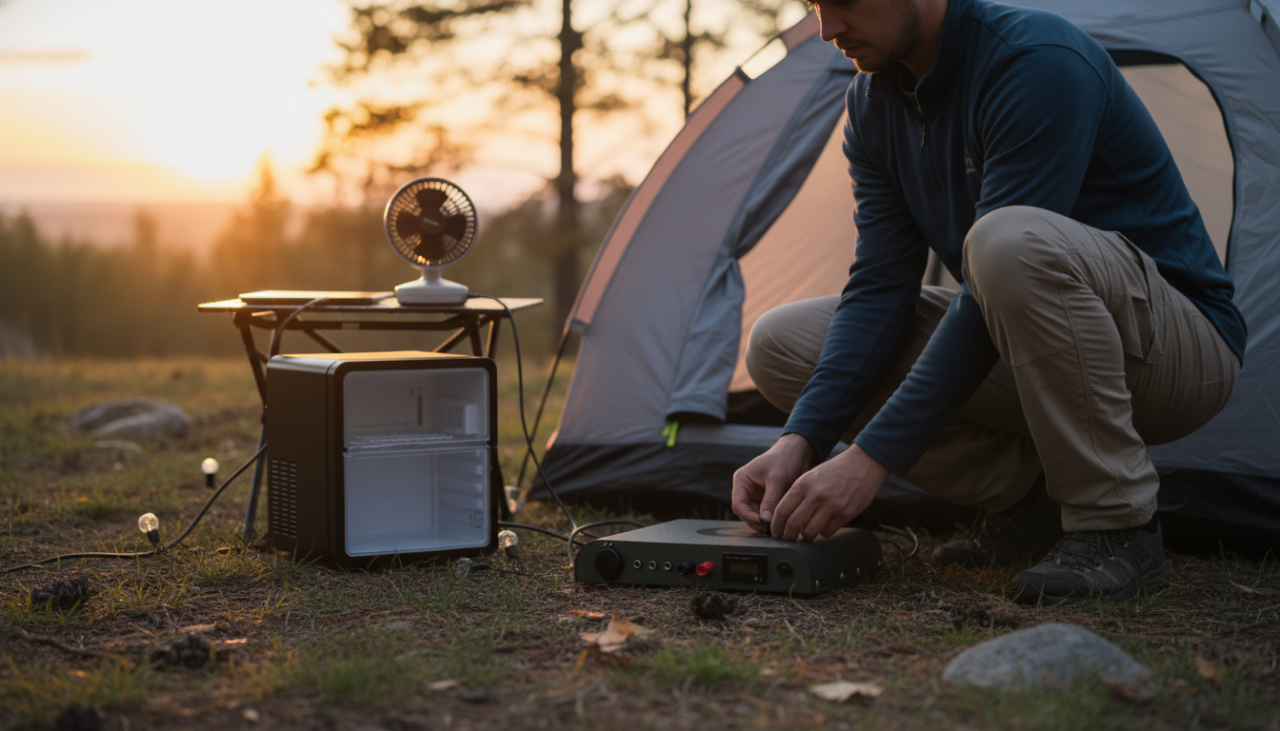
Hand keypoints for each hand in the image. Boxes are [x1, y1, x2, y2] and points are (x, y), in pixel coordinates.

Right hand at [731, 434, 815, 531]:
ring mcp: (757, 494)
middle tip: (772, 529)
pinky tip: (781, 521)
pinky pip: (767, 512)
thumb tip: (765, 521)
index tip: (763, 524)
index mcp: (742, 480)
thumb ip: (770, 501)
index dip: (748, 516)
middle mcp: (746, 488)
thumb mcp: (777, 480)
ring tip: (778, 526)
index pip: (738, 505)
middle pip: (746, 512)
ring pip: (757, 515)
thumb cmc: (785, 459)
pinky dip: (772, 518)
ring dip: (766, 521)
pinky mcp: (767, 498)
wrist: (799, 452)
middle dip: (757, 521)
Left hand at [772, 444, 887, 540]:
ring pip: (810, 532)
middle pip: (793, 524)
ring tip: (805, 533)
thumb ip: (798, 493)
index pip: (782, 510)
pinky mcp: (845, 513)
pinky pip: (827, 532)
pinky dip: (822, 533)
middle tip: (787, 537)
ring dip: (805, 536)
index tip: (775, 530)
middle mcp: (815, 495)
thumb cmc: (835, 470)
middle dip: (787, 535)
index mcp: (803, 484)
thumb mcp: (811, 475)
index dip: (776, 524)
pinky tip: (823, 526)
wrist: (862, 464)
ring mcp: (831, 505)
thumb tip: (784, 515)